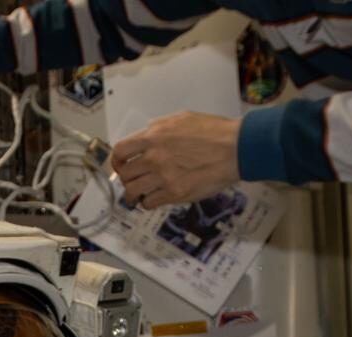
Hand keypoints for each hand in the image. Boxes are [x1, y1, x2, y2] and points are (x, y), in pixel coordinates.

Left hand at [110, 112, 242, 209]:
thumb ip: (160, 128)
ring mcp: (163, 177)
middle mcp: (153, 157)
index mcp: (153, 136)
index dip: (116, 161)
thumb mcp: (181, 119)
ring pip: (133, 191)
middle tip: (134, 180)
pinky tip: (155, 198)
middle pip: (124, 174)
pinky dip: (148, 203)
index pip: (120, 151)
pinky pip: (149, 203)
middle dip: (127, 178)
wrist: (234, 149)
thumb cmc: (213, 132)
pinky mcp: (174, 193)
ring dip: (135, 193)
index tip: (121, 165)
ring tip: (141, 193)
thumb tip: (148, 134)